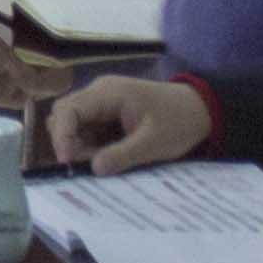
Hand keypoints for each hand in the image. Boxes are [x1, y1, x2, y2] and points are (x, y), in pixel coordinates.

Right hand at [45, 73, 210, 171]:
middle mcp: (99, 94)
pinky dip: (90, 147)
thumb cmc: (179, 121)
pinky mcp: (108, 116)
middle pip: (64, 115)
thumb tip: (93, 169)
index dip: (61, 136)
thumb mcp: (154, 142)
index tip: (66, 162)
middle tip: (83, 166)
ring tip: (101, 163)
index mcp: (108, 93)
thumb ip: (123, 155)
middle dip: (67, 142)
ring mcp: (102, 104)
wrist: (201, 110)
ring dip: (79, 147)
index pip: (68, 110)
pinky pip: (88, 131)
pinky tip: (106, 159)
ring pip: (74, 125)